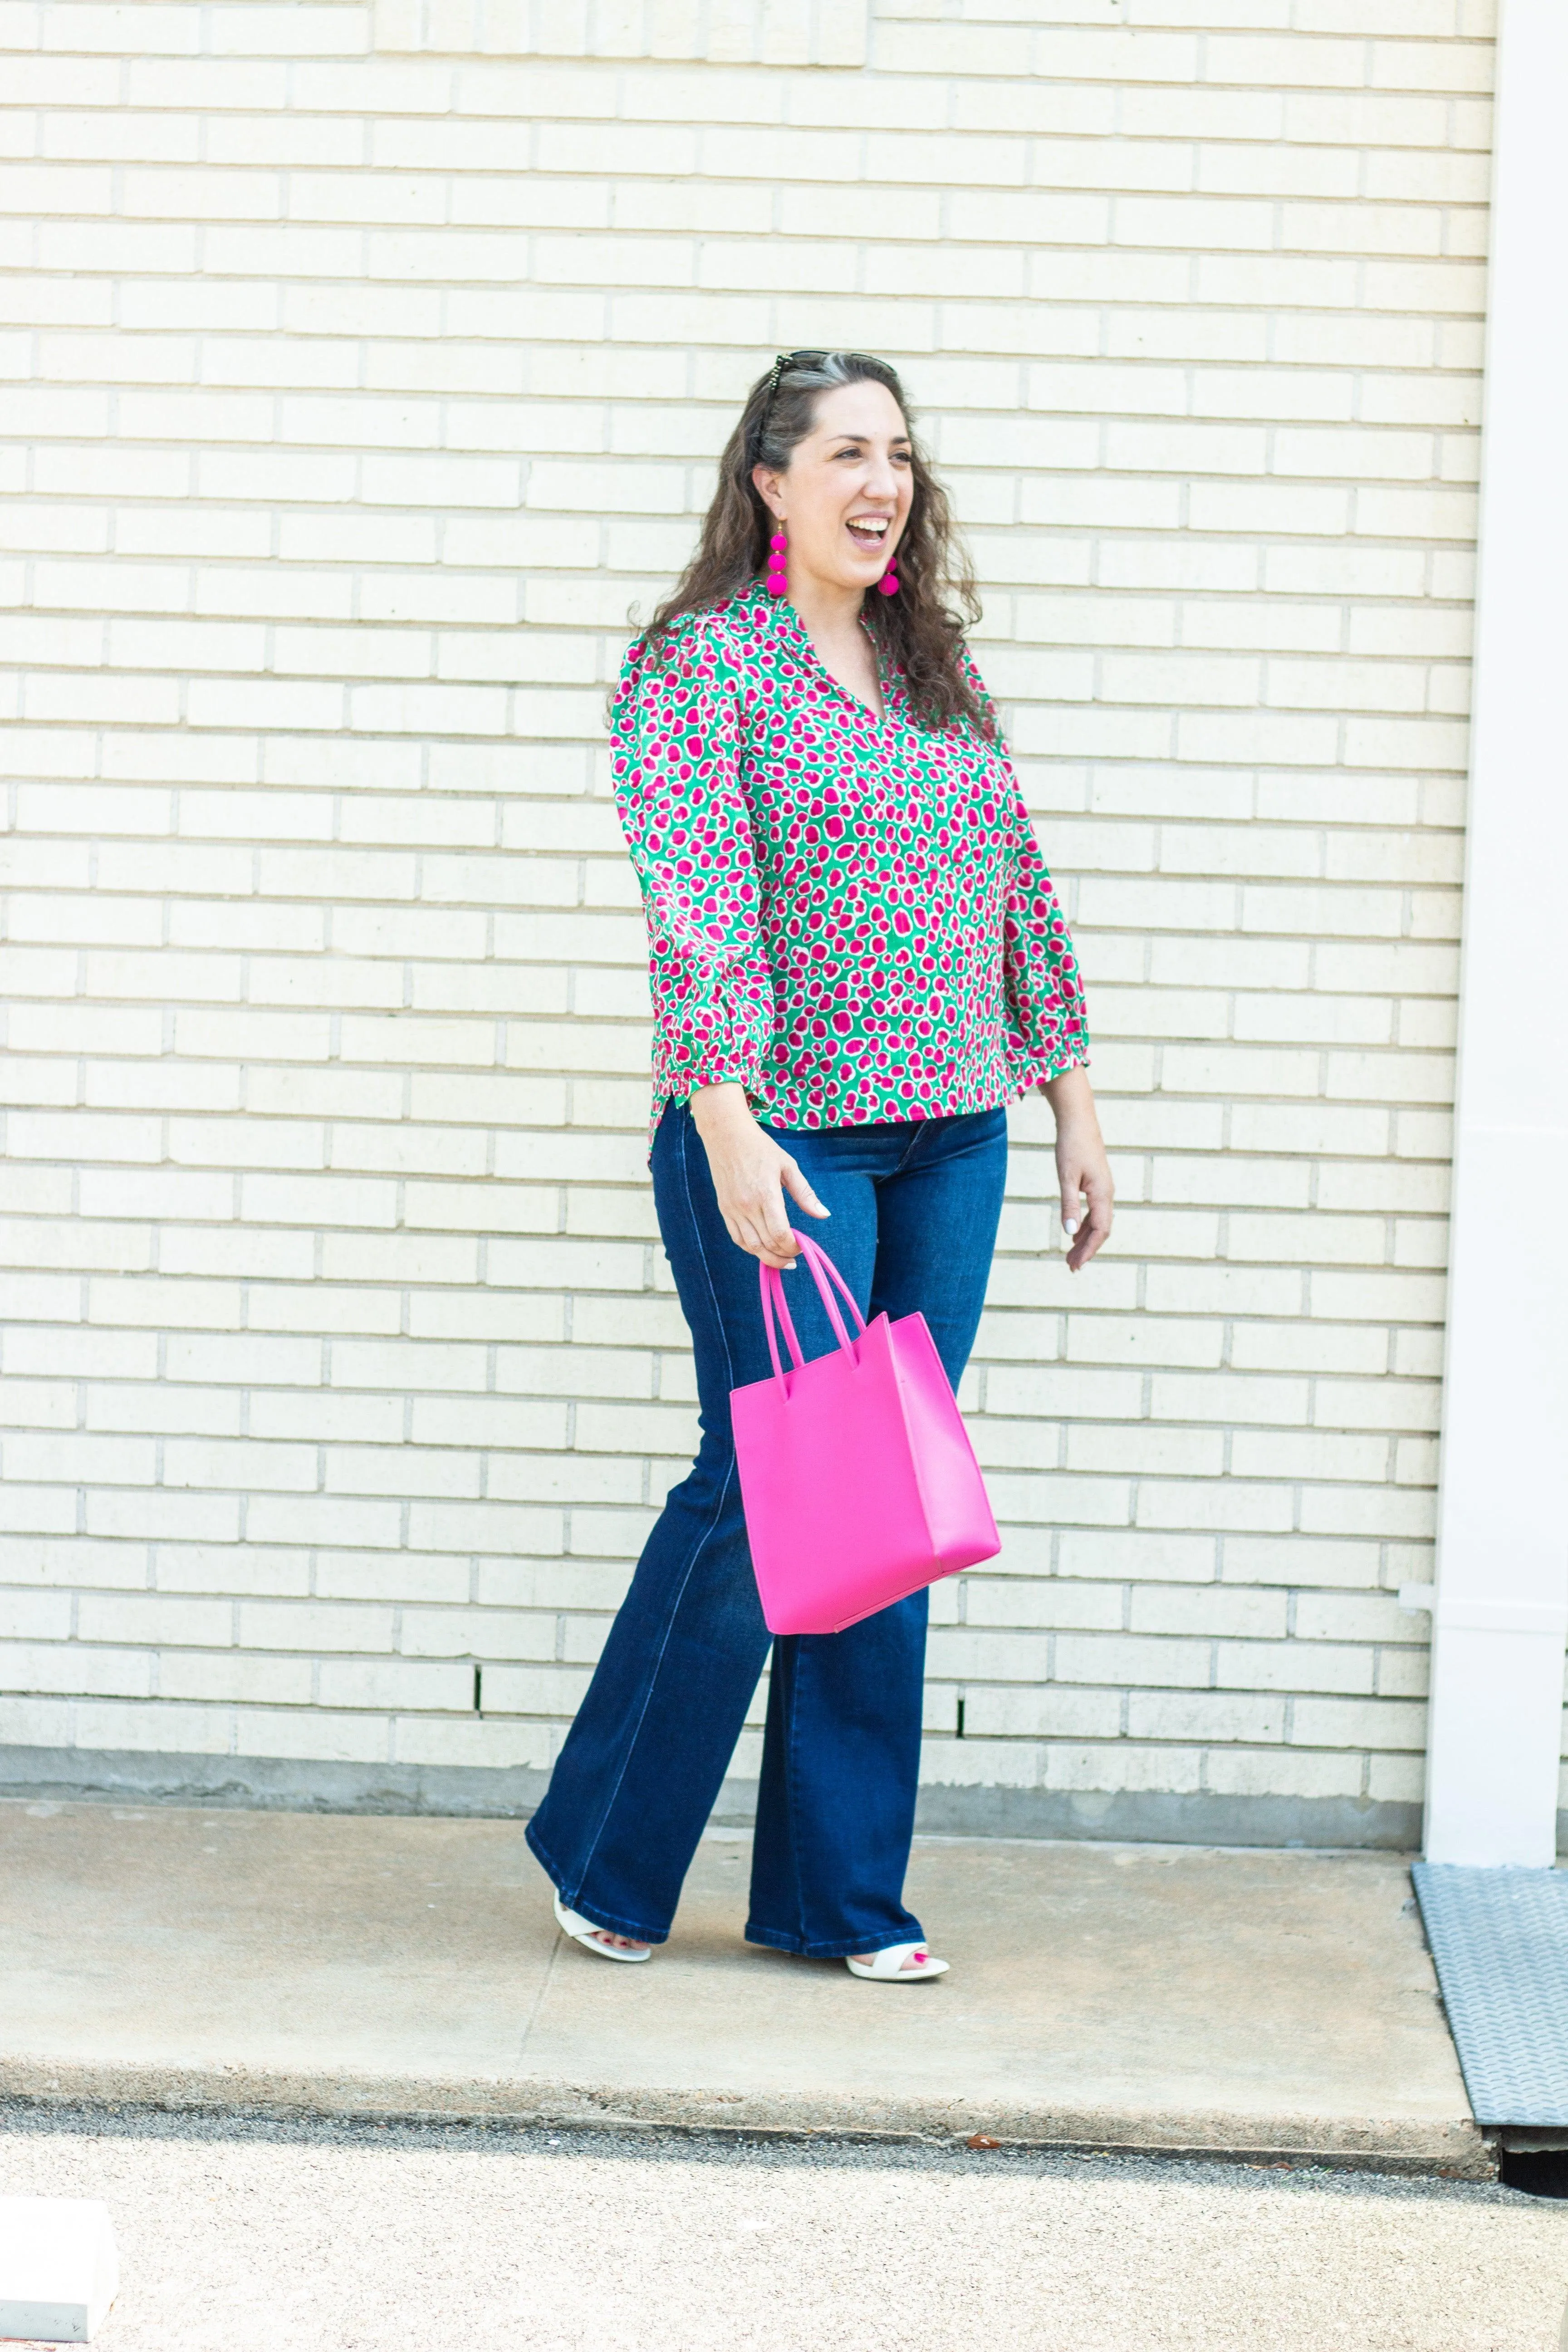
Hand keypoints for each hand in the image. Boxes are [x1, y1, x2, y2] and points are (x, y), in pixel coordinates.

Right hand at [689, 1082, 829, 1269]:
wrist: (726, 1135)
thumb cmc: (760, 1148)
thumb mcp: (788, 1166)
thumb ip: (805, 1194)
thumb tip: (823, 1214)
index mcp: (766, 1194)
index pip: (780, 1234)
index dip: (793, 1247)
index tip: (802, 1247)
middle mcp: (747, 1205)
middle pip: (767, 1244)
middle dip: (783, 1255)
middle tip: (795, 1256)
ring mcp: (733, 1209)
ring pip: (750, 1246)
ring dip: (767, 1257)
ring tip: (781, 1259)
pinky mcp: (724, 1209)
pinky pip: (737, 1238)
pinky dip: (751, 1248)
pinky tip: (763, 1248)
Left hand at [1041, 1066, 1112, 1272]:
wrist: (1078, 1120)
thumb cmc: (1071, 1146)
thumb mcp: (1066, 1177)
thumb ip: (1069, 1205)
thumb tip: (1068, 1233)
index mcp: (1102, 1194)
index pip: (1100, 1230)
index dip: (1089, 1250)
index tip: (1076, 1265)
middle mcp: (1107, 1193)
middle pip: (1101, 1230)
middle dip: (1087, 1249)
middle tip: (1071, 1267)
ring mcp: (1103, 1188)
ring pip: (1098, 1221)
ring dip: (1085, 1239)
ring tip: (1071, 1255)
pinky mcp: (1097, 1183)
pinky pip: (1095, 1211)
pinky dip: (1084, 1225)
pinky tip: (1073, 1232)